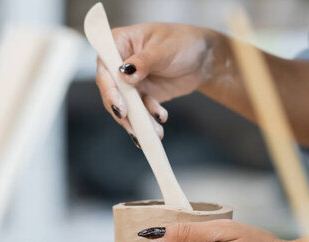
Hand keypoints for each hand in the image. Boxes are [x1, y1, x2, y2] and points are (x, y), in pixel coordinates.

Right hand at [96, 23, 219, 139]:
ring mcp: (128, 81)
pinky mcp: (139, 96)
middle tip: (135, 127)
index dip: (110, 90)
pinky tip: (160, 120)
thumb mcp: (165, 49)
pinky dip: (147, 120)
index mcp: (119, 42)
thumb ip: (144, 61)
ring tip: (154, 131)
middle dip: (124, 112)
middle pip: (111, 92)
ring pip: (124, 106)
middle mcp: (118, 63)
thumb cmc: (183, 42)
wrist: (203, 59)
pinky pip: (138, 112)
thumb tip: (125, 73)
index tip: (121, 107)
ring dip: (138, 121)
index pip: (105, 68)